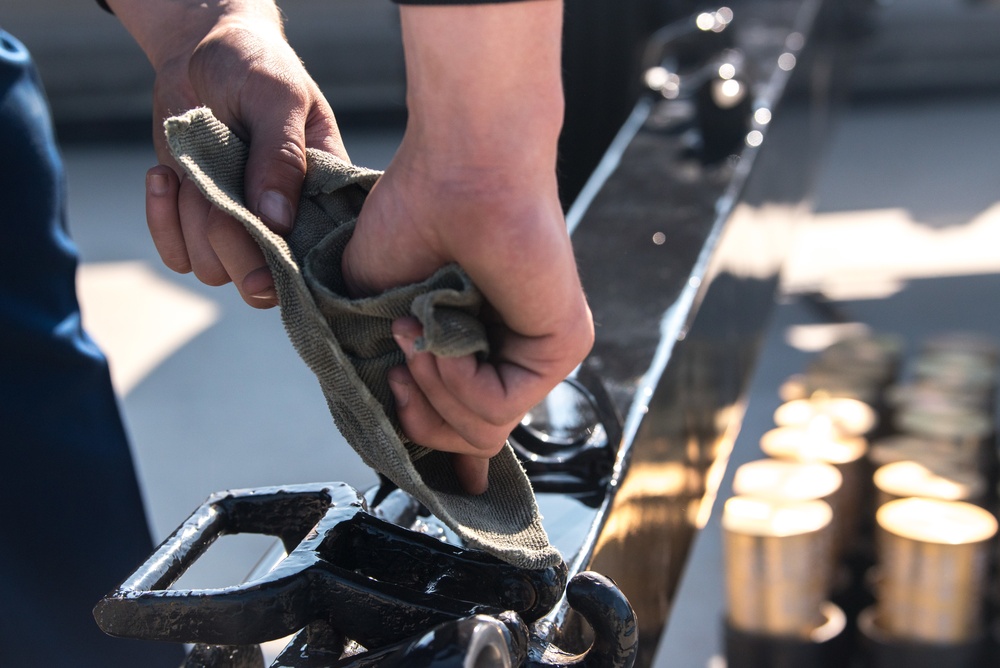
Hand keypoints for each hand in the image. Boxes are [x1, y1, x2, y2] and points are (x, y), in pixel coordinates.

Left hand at [110, 1, 346, 306]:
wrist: (202, 52)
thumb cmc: (253, 66)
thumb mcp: (276, 98)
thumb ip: (280, 155)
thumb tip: (277, 220)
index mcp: (324, 198)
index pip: (317, 259)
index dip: (288, 265)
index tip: (262, 233)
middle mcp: (286, 225)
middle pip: (261, 283)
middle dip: (230, 242)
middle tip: (212, 188)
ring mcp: (241, 228)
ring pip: (213, 269)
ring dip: (191, 220)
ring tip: (189, 166)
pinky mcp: (198, 223)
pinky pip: (178, 256)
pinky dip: (162, 222)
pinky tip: (164, 177)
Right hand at [342, 1, 592, 494]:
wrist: (457, 165)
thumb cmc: (415, 213)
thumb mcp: (372, 306)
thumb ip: (381, 363)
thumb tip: (385, 413)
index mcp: (472, 343)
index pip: (469, 424)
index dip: (441, 453)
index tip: (415, 454)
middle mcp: (508, 353)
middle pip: (468, 440)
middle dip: (417, 417)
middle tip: (397, 363)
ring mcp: (538, 352)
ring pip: (482, 430)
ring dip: (431, 387)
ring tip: (416, 333)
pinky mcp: (563, 345)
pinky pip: (501, 403)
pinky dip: (458, 376)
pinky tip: (443, 333)